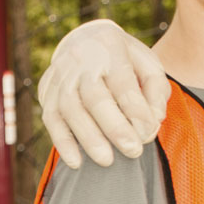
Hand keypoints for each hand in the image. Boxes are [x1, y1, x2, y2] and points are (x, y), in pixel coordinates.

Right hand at [37, 19, 169, 167]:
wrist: (88, 41)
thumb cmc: (127, 61)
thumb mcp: (149, 66)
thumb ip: (156, 92)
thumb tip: (153, 121)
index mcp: (109, 47)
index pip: (122, 82)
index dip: (135, 110)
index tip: (148, 134)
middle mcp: (80, 60)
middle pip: (94, 97)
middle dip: (114, 127)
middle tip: (133, 151)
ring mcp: (60, 75)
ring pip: (69, 108)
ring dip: (88, 137)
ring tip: (107, 160)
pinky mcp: (47, 91)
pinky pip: (50, 118)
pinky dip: (62, 141)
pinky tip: (76, 162)